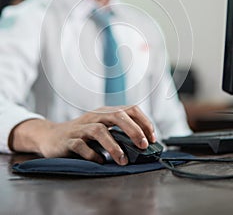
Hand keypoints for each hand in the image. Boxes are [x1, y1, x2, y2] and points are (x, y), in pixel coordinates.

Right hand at [10, 106, 155, 165]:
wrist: (52, 136)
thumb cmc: (82, 134)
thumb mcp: (102, 128)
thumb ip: (119, 133)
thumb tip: (143, 145)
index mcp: (105, 112)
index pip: (129, 109)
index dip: (143, 122)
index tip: (152, 138)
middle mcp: (95, 117)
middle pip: (116, 115)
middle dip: (133, 130)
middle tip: (143, 145)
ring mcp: (81, 128)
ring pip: (99, 131)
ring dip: (114, 146)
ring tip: (123, 159)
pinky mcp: (69, 140)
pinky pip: (81, 146)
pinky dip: (93, 154)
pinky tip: (100, 161)